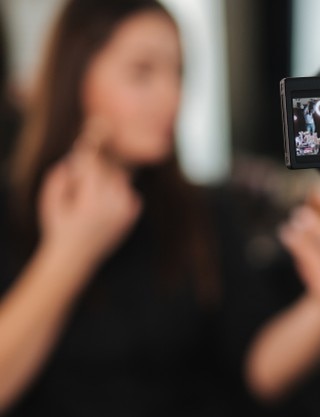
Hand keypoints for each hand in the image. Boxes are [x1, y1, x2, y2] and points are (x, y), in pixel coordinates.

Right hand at [38, 122, 141, 271]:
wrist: (77, 256)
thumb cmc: (58, 226)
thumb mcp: (50, 201)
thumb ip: (59, 177)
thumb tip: (75, 159)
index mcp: (92, 202)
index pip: (93, 165)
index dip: (93, 145)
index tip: (99, 124)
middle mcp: (114, 204)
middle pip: (107, 168)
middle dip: (93, 168)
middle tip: (80, 186)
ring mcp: (126, 208)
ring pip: (119, 177)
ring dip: (105, 179)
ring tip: (90, 201)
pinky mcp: (133, 211)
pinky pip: (126, 188)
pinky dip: (116, 190)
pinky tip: (102, 205)